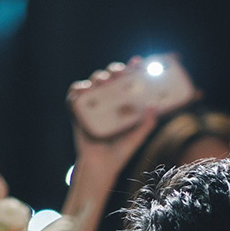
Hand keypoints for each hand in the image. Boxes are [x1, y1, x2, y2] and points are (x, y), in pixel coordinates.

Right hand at [67, 59, 160, 178]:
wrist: (100, 168)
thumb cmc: (118, 155)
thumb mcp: (135, 139)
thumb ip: (145, 125)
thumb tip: (155, 108)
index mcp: (121, 105)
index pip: (126, 82)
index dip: (131, 69)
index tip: (137, 62)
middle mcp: (107, 102)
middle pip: (109, 78)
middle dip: (114, 70)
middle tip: (120, 72)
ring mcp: (93, 106)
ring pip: (93, 83)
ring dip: (98, 77)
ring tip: (104, 81)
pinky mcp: (79, 113)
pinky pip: (74, 96)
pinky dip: (77, 89)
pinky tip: (84, 89)